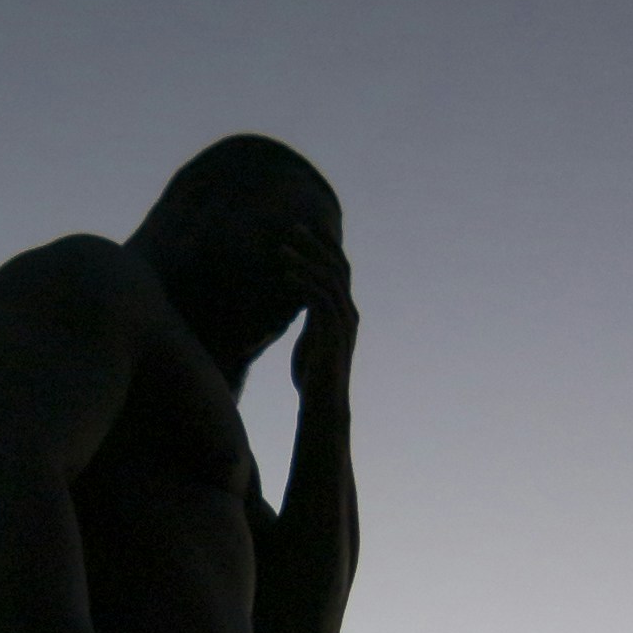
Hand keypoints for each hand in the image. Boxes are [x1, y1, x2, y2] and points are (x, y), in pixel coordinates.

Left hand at [285, 225, 358, 405]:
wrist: (322, 404)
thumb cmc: (313, 374)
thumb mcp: (312, 336)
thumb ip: (313, 315)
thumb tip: (304, 294)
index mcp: (345, 311)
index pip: (340, 269)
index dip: (326, 246)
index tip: (307, 228)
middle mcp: (349, 313)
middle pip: (337, 268)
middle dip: (316, 244)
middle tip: (294, 227)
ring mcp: (344, 323)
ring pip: (329, 280)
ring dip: (305, 261)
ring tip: (283, 248)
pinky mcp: (333, 334)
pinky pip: (321, 301)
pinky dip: (304, 283)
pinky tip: (286, 274)